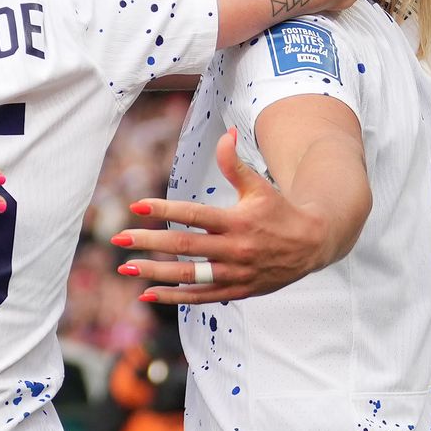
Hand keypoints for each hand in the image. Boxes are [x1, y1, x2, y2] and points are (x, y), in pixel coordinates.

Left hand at [112, 128, 331, 303]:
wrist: (313, 244)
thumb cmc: (279, 210)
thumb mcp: (258, 185)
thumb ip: (235, 164)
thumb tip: (226, 134)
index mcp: (237, 221)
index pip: (194, 216)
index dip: (165, 210)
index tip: (137, 206)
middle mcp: (235, 249)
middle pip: (185, 247)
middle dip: (149, 243)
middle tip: (118, 238)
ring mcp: (235, 273)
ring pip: (190, 275)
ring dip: (156, 273)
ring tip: (126, 268)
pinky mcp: (238, 290)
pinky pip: (202, 296)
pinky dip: (175, 297)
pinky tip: (148, 294)